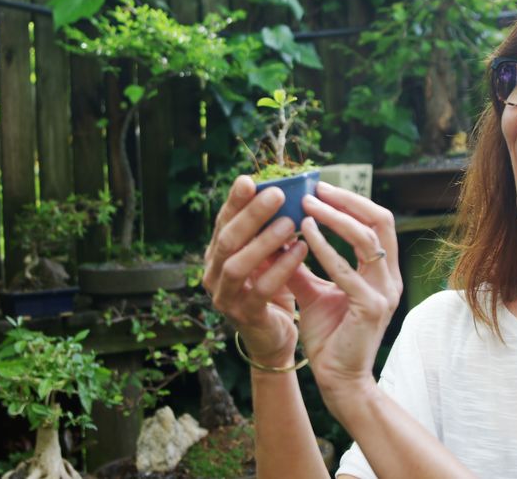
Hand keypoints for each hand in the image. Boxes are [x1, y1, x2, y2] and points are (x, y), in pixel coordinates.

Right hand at [203, 175, 310, 366]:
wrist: (273, 337)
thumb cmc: (271, 288)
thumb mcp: (267, 256)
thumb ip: (267, 230)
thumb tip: (283, 190)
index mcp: (217, 255)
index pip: (223, 222)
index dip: (235, 201)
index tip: (249, 180)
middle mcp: (214, 274)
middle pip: (227, 239)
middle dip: (251, 215)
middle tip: (277, 194)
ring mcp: (226, 298)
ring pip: (238, 265)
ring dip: (265, 241)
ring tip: (291, 223)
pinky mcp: (245, 317)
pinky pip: (262, 290)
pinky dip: (282, 269)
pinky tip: (302, 250)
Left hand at [290, 182, 402, 394]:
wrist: (338, 380)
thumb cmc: (329, 336)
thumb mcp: (315, 292)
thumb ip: (302, 264)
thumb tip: (278, 233)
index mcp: (383, 272)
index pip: (377, 223)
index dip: (352, 201)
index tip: (322, 187)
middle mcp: (390, 278)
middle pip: (381, 221)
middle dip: (348, 200)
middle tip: (316, 188)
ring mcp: (384, 292)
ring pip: (367, 240)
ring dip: (335, 218)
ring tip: (306, 206)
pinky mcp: (371, 308)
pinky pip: (347, 271)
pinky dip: (325, 248)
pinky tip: (304, 235)